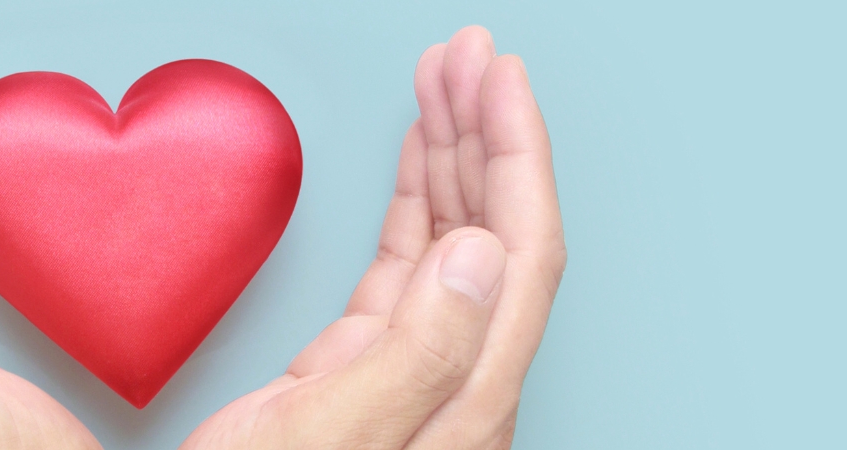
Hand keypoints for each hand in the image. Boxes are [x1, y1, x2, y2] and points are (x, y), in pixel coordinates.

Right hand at [181, 26, 565, 449]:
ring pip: (452, 244)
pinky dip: (412, 205)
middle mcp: (453, 383)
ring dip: (450, 156)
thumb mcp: (328, 443)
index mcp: (465, 399)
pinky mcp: (361, 375)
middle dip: (484, 131)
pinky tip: (413, 162)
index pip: (518, 250)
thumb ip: (417, 356)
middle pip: (495, 233)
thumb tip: (480, 252)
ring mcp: (411, 377)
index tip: (494, 77)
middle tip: (462, 53)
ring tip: (439, 80)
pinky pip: (404, 271)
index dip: (514, 153)